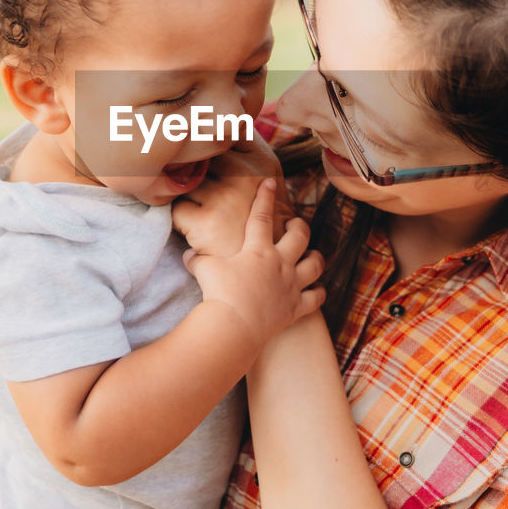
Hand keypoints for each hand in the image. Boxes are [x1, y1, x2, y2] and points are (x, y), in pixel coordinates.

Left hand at [172, 132, 292, 256]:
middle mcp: (245, 175)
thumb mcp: (264, 178)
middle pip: (198, 155)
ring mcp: (225, 198)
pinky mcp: (206, 222)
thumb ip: (242, 149)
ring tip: (201, 209)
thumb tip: (214, 121)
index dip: (205, 142)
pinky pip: (175, 208)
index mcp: (261, 160)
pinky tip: (195, 227)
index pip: (221, 133)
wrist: (262, 270)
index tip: (202, 151)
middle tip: (199, 188)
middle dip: (191, 168)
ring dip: (184, 193)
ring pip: (184, 180)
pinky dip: (179, 218)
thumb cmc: (256, 218)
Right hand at [183, 179, 324, 349]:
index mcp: (258, 250)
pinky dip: (319, 293)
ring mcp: (291, 285)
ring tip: (312, 255)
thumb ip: (199, 260)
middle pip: (300, 236)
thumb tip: (189, 256)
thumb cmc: (218, 294)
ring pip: (314, 264)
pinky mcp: (295, 308)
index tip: (271, 182)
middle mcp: (280, 263)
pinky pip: (316, 298)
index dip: (266, 197)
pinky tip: (317, 290)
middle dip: (299, 226)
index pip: (262, 216)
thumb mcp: (204, 270)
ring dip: (315, 257)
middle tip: (294, 224)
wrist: (234, 326)